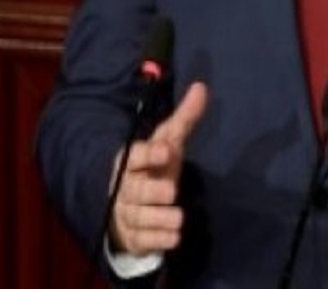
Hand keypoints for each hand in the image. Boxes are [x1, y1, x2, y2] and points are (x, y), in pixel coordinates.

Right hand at [109, 81, 208, 255]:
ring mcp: (127, 213)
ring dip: (158, 219)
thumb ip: (184, 118)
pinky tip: (174, 237)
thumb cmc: (154, 168)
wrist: (132, 204)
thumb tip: (201, 87)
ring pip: (138, 217)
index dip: (148, 154)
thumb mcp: (169, 142)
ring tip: (178, 218)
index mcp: (131, 161)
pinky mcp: (134, 236)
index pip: (134, 156)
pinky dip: (158, 240)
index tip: (166, 150)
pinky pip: (143, 240)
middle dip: (151, 191)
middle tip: (171, 190)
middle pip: (134, 190)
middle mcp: (125, 188)